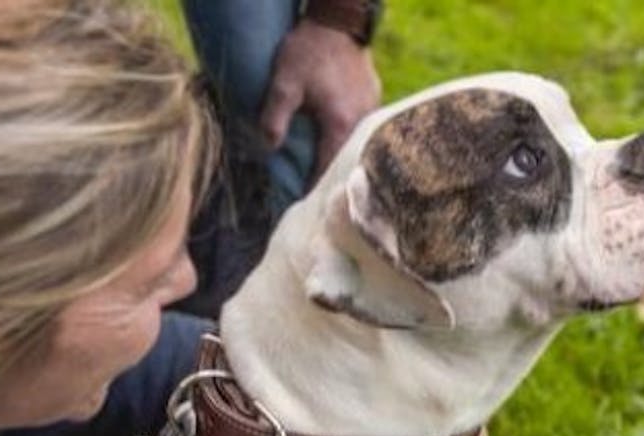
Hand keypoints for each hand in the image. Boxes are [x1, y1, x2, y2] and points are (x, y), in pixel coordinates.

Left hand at [260, 19, 381, 180]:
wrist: (337, 22)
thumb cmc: (308, 51)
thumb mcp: (284, 82)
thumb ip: (275, 117)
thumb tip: (269, 148)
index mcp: (340, 124)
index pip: (329, 169)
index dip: (316, 189)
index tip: (305, 206)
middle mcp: (361, 123)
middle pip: (345, 162)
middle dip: (330, 179)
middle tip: (315, 196)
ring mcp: (371, 112)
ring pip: (356, 147)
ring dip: (341, 159)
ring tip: (326, 173)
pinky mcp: (374, 100)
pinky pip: (361, 131)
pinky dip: (349, 141)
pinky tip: (338, 143)